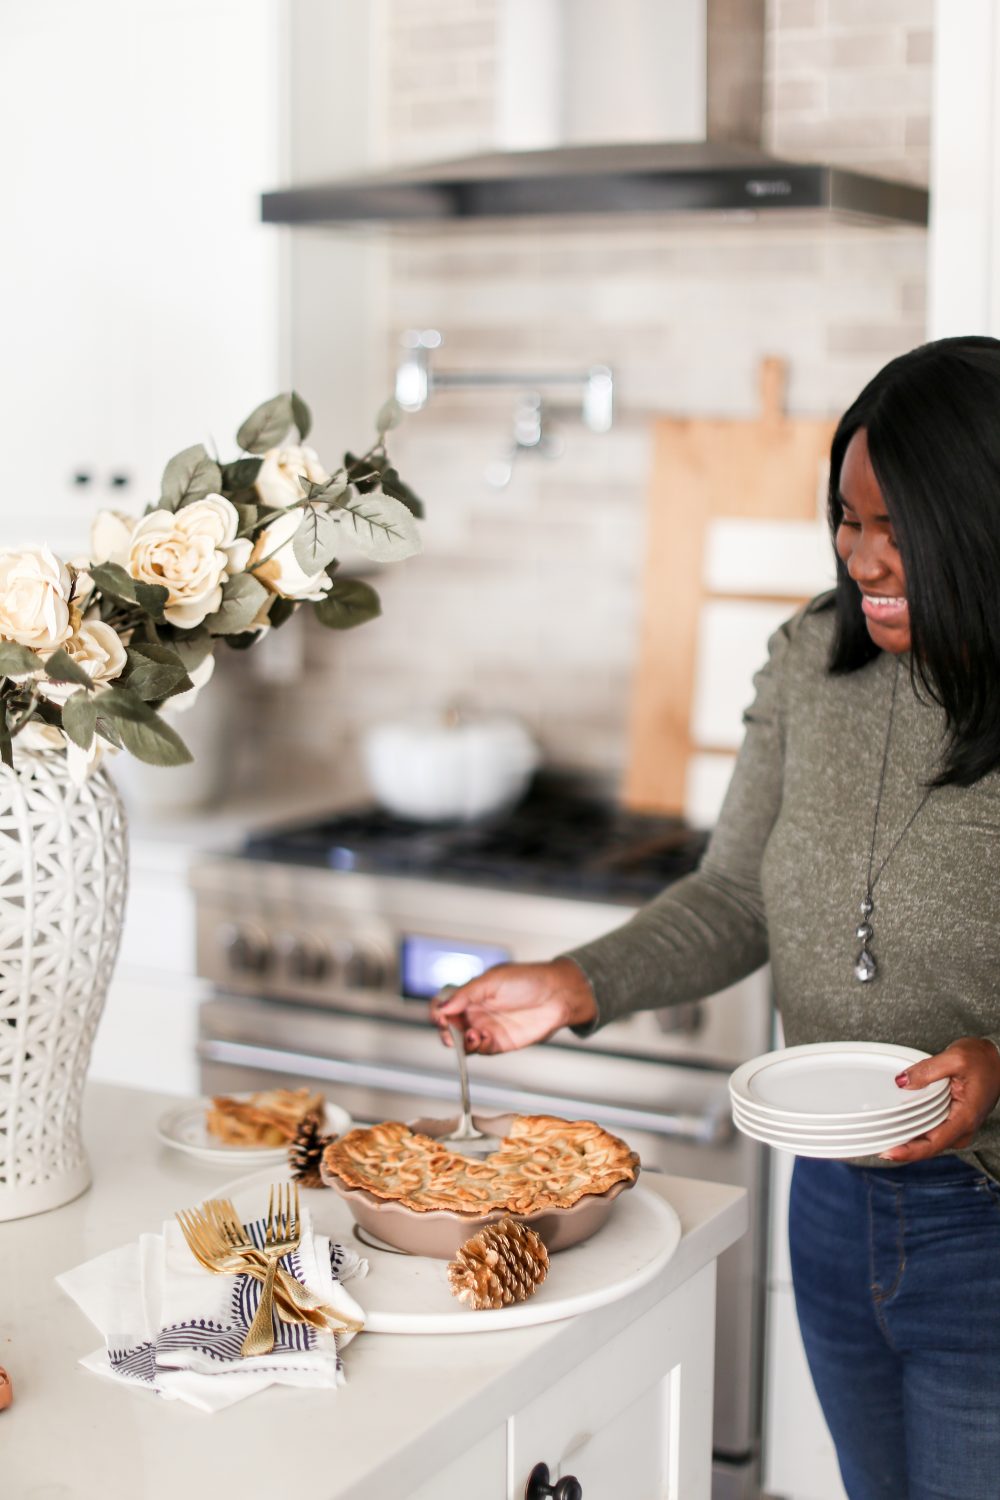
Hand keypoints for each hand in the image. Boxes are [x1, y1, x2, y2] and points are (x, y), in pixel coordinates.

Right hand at [428, 958, 597, 1054]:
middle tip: (450, 1030)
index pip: (443, 1005)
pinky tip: (480, 1039)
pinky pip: (479, 1050)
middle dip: (445, 1030)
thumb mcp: (493, 980)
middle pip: (448, 1027)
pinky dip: (475, 1047)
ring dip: (459, 1042)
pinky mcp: (498, 1043)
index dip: (438, 1011)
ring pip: (461, 1042)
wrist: (557, 994)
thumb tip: (443, 1007)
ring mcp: (486, 1028)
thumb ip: (466, 994)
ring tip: (471, 1035)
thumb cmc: (528, 979)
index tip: (440, 1015)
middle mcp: (475, 1012)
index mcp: (470, 994)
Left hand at [879, 1037, 999, 1163]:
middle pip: (927, 1147)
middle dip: (901, 1147)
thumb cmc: (982, 1060)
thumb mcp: (955, 1058)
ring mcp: (958, 1128)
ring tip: (880, 1136)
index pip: (932, 1144)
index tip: (886, 1152)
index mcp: (964, 1119)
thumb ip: (927, 1071)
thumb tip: (902, 1082)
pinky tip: (896, 1126)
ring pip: (928, 1141)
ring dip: (907, 1140)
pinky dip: (915, 1131)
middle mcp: (962, 1129)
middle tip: (873, 1143)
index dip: (908, 1151)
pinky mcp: (954, 1122)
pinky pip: (931, 1131)